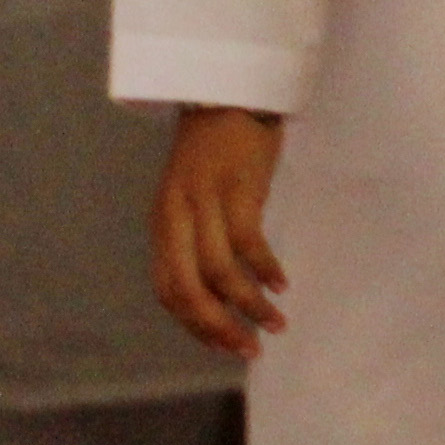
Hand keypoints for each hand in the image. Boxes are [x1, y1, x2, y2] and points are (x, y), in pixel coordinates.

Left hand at [152, 106, 289, 358]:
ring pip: (219, 271)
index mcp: (163, 223)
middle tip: (249, 348)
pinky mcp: (236, 188)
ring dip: (249, 304)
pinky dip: (264, 269)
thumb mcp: (190, 199)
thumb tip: (216, 290)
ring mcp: (203, 202)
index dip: (193, 324)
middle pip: (188, 289)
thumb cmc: (213, 153)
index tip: (222, 345)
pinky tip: (281, 284)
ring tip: (275, 323)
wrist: (226, 95)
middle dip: (218, 327)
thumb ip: (194, 238)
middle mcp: (175, 216)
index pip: (167, 290)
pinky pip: (248, 242)